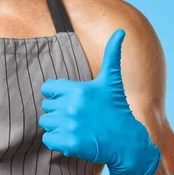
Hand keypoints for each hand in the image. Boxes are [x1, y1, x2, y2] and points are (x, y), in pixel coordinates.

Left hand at [39, 29, 160, 174]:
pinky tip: (73, 138)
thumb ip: (112, 55)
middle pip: (47, 107)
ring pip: (46, 123)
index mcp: (78, 89)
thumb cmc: (117, 109)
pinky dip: (57, 141)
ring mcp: (69, 125)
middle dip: (59, 111)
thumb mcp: (112, 82)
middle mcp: (72, 106)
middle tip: (77, 116)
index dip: (56, 94)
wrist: (127, 142)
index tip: (70, 100)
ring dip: (57, 126)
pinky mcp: (68, 143)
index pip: (47, 89)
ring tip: (76, 127)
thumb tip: (120, 31)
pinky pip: (48, 139)